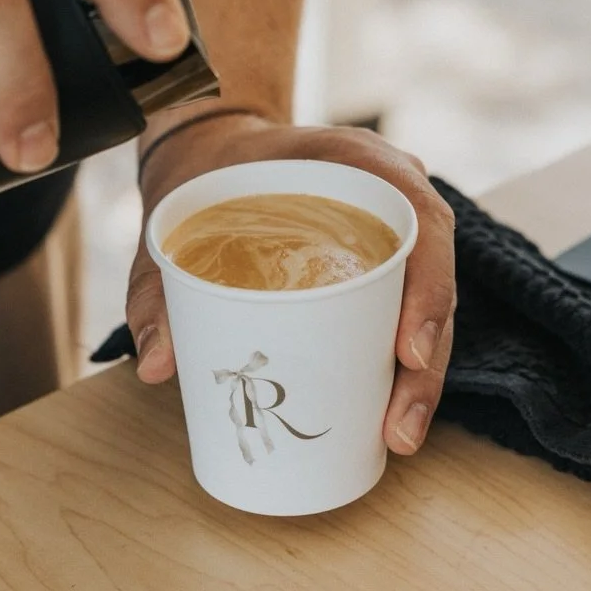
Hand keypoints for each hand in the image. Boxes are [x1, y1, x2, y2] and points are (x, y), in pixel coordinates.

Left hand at [128, 113, 456, 455]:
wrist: (212, 156)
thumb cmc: (204, 180)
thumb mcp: (174, 222)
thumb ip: (158, 286)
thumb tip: (156, 366)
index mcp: (358, 163)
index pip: (420, 219)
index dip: (427, 286)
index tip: (405, 352)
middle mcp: (390, 196)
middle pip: (433, 278)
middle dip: (425, 362)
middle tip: (400, 429)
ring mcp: (393, 234)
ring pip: (427, 306)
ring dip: (420, 376)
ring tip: (398, 434)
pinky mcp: (381, 268)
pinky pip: (404, 313)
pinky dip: (401, 367)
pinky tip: (388, 418)